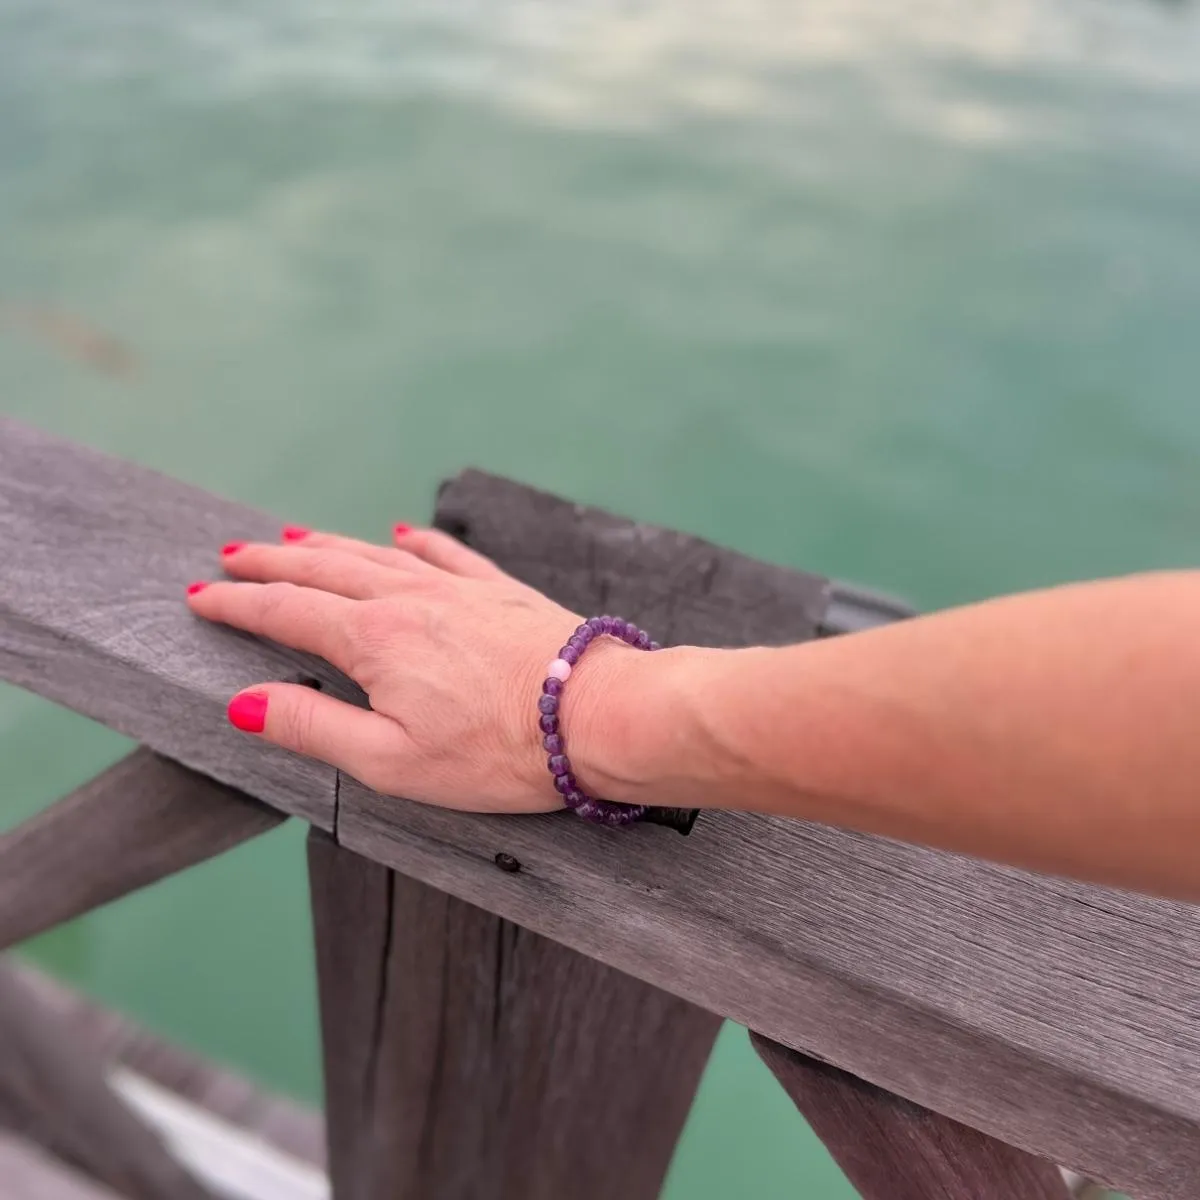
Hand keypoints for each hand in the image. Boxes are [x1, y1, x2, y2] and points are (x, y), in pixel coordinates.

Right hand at [186, 525, 642, 811]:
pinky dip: (415, 540)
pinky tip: (402, 531)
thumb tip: (245, 702)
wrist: (596, 715)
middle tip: (232, 556)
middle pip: (323, 570)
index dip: (239, 605)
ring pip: (376, 555)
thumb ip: (314, 727)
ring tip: (295, 538)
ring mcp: (458, 590)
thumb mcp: (390, 761)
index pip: (286, 612)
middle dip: (271, 563)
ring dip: (329, 546)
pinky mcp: (501, 593)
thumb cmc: (497, 753)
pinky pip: (446, 553)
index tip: (203, 598)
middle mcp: (409, 600)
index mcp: (373, 641)